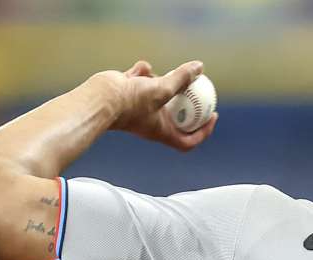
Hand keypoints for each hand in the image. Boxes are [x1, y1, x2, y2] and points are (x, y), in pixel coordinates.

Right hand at [89, 60, 218, 151]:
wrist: (100, 98)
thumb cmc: (131, 102)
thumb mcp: (162, 90)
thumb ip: (181, 78)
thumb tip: (200, 67)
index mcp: (162, 131)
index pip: (188, 140)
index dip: (204, 131)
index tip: (212, 115)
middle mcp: (152, 122)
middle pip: (176, 115)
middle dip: (187, 100)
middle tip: (198, 86)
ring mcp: (140, 108)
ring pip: (158, 93)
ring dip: (162, 81)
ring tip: (162, 75)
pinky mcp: (128, 94)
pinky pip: (142, 81)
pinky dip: (143, 73)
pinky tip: (142, 68)